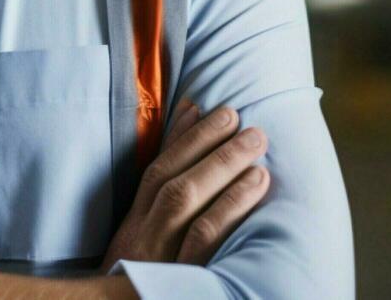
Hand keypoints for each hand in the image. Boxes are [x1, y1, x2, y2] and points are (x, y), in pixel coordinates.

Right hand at [101, 100, 270, 268]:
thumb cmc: (146, 284)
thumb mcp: (145, 252)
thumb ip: (165, 216)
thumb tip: (189, 164)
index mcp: (133, 228)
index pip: (154, 173)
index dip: (178, 139)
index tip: (202, 107)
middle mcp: (141, 237)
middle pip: (168, 179)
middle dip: (204, 142)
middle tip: (238, 116)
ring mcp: (158, 256)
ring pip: (182, 198)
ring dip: (221, 163)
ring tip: (255, 141)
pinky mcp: (180, 276)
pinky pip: (203, 236)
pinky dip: (230, 203)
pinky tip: (256, 182)